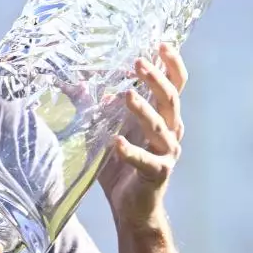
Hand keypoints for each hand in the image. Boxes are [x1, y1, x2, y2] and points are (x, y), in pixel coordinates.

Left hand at [97, 43, 187, 227]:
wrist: (131, 208)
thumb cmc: (120, 166)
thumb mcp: (103, 130)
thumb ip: (93, 107)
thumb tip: (76, 82)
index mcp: (163, 118)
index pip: (176, 85)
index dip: (171, 64)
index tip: (162, 44)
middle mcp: (171, 132)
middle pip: (171, 100)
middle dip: (156, 79)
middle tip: (139, 62)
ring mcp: (167, 154)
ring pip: (160, 127)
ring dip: (143, 110)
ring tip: (126, 95)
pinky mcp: (158, 174)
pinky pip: (145, 160)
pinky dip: (130, 151)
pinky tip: (116, 143)